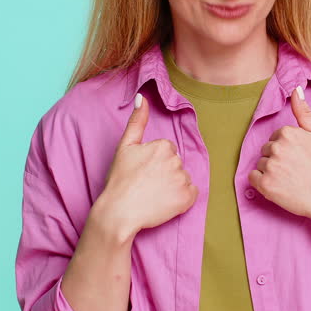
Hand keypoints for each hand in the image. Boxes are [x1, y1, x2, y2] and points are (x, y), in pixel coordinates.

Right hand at [99, 93, 198, 237]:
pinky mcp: (187, 198)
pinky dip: (182, 199)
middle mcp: (176, 160)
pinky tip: (165, 202)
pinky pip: (191, 194)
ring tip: (153, 194)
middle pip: (176, 164)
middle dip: (165, 173)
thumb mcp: (125, 146)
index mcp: (163, 146)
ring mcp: (183, 179)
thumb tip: (142, 97)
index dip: (154, 162)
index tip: (142, 172)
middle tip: (146, 184)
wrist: (119, 213)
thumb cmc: (120, 180)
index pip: (166, 151)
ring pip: (183, 178)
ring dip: (173, 186)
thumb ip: (136, 121)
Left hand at [248, 85, 310, 223]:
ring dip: (271, 171)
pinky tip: (279, 186)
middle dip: (278, 158)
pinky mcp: (265, 185)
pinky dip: (262, 183)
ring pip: (261, 164)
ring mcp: (270, 167)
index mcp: (287, 132)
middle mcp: (276, 148)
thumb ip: (304, 112)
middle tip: (296, 169)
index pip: (276, 137)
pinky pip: (253, 178)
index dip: (288, 149)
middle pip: (267, 150)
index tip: (300, 158)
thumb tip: (295, 88)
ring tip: (290, 179)